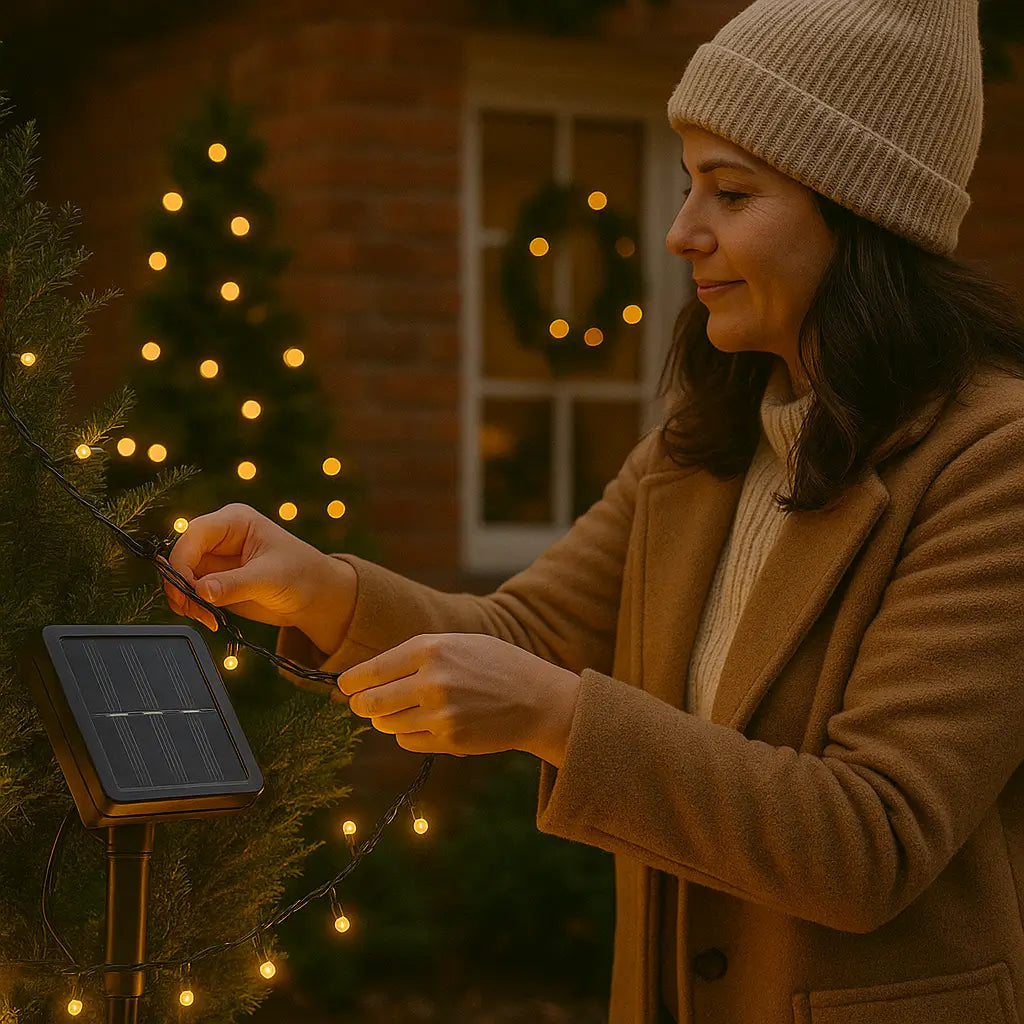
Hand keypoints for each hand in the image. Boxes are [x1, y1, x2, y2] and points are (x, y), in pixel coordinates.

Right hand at [160, 503, 349, 639]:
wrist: (315, 597)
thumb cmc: (301, 575)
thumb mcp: (270, 578)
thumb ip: (234, 584)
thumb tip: (200, 590)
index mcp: (234, 521)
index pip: (194, 535)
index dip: (182, 562)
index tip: (187, 592)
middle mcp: (220, 537)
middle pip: (182, 556)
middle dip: (181, 585)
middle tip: (194, 611)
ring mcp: (216, 559)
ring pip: (181, 576)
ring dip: (185, 600)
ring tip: (207, 618)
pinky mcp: (215, 581)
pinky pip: (191, 592)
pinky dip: (193, 607)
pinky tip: (210, 618)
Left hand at [336, 633, 581, 764]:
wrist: (538, 700)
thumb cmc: (496, 664)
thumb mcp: (459, 643)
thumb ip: (416, 655)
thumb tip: (372, 675)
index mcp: (432, 649)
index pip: (372, 670)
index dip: (352, 680)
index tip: (343, 684)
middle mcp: (432, 682)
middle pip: (372, 702)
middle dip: (362, 704)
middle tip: (362, 703)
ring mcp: (439, 715)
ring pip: (386, 724)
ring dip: (387, 719)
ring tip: (404, 710)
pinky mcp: (448, 742)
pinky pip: (407, 741)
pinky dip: (409, 734)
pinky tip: (427, 722)